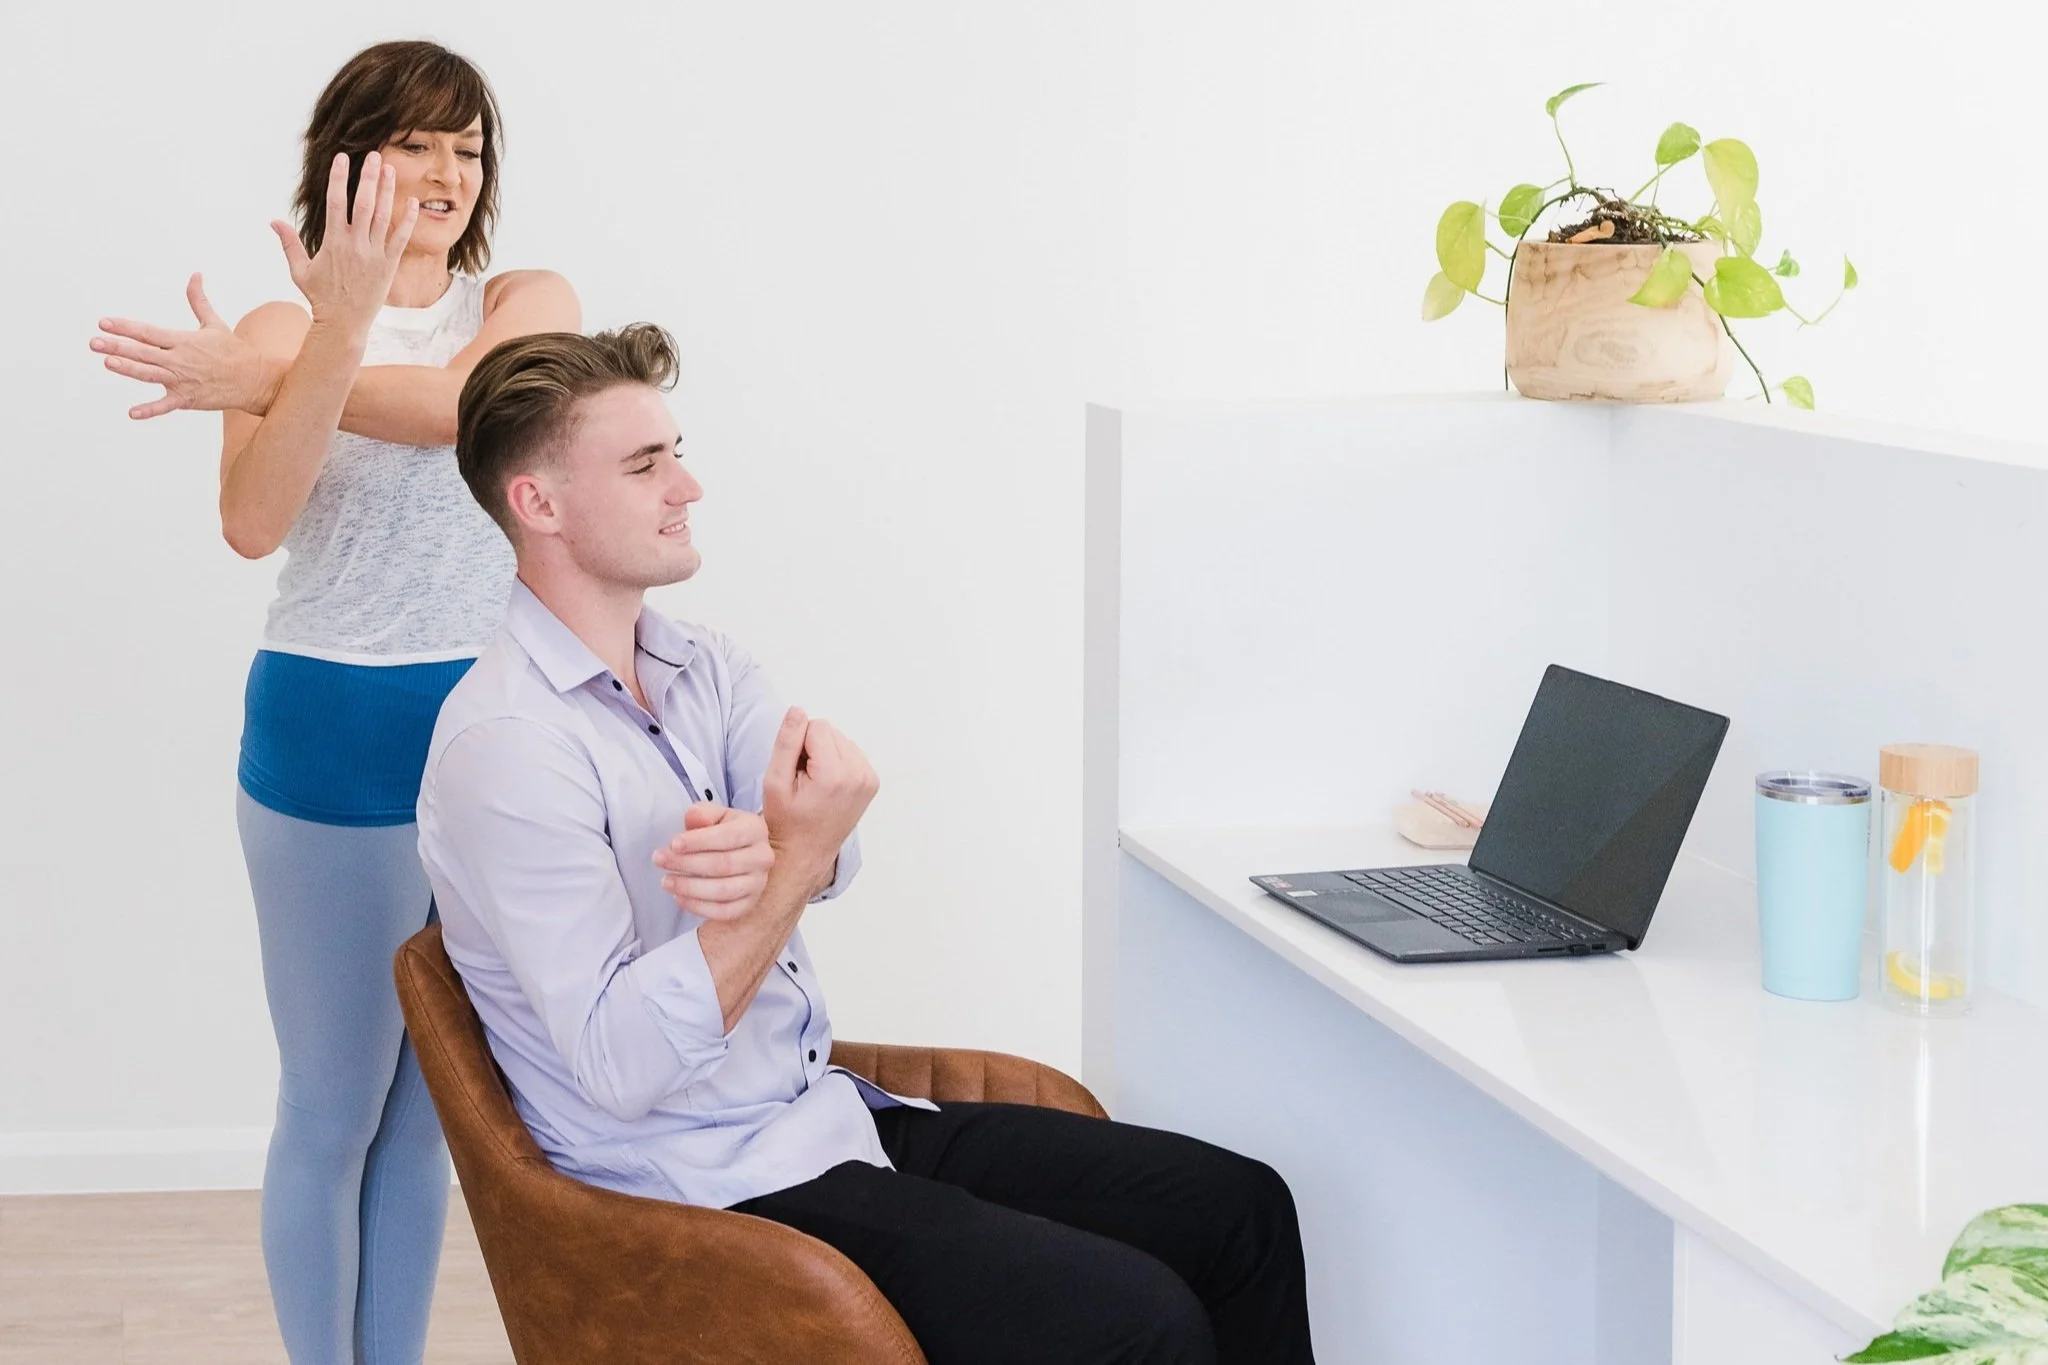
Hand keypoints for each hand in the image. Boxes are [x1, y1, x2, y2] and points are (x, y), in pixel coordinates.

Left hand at [91, 274, 282, 420]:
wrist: (255, 379)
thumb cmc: (234, 351)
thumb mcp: (214, 323)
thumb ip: (198, 300)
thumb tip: (195, 274)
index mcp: (183, 340)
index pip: (148, 331)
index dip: (125, 327)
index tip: (103, 323)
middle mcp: (180, 360)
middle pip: (144, 352)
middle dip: (118, 346)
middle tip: (94, 342)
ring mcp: (183, 380)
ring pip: (150, 374)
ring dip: (129, 369)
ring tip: (108, 363)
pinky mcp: (188, 399)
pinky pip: (166, 406)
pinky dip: (150, 410)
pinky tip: (132, 413)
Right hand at [270, 150, 417, 332]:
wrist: (344, 324)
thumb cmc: (320, 297)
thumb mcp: (299, 270)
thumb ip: (289, 243)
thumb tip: (274, 221)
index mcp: (333, 242)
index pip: (336, 202)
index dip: (339, 178)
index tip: (342, 159)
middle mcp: (356, 245)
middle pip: (364, 203)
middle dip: (368, 177)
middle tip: (372, 155)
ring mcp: (375, 254)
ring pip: (384, 217)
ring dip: (388, 191)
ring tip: (389, 169)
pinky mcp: (390, 265)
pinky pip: (401, 238)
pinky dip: (408, 220)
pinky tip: (413, 202)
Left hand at [653, 803, 774, 921]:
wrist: (740, 852)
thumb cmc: (722, 831)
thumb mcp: (714, 815)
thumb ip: (703, 813)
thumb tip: (693, 818)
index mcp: (755, 829)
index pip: (727, 837)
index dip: (698, 841)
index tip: (673, 844)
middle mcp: (762, 857)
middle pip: (723, 865)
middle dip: (687, 863)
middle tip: (660, 860)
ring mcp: (758, 883)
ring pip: (723, 890)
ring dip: (690, 888)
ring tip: (666, 881)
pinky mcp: (749, 904)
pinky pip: (725, 911)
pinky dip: (699, 907)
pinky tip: (679, 898)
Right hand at [761, 707, 878, 886]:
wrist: (805, 851)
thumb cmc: (786, 820)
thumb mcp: (775, 780)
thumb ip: (787, 742)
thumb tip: (798, 709)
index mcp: (835, 774)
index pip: (816, 725)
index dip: (798, 744)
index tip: (795, 772)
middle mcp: (859, 774)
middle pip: (831, 731)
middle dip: (813, 748)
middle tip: (803, 780)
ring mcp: (869, 779)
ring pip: (841, 739)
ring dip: (825, 755)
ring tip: (814, 784)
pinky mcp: (872, 782)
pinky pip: (851, 753)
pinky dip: (837, 762)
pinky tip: (827, 785)